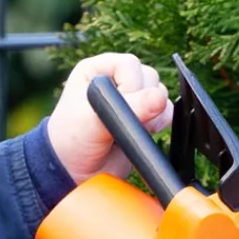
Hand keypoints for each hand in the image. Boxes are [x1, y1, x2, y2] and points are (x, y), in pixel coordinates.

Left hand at [47, 52, 172, 184]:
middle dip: (142, 101)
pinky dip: (161, 122)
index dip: (130, 86)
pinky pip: (167, 110)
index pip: (129, 64)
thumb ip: (129, 108)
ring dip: (152, 113)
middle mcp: (115, 80)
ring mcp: (131, 98)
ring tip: (129, 129)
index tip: (116, 108)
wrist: (76, 174)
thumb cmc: (71, 142)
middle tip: (122, 121)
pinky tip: (142, 132)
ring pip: (160, 92)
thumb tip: (160, 99)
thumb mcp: (95, 121)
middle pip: (149, 76)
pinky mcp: (143, 117)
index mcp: (96, 71)